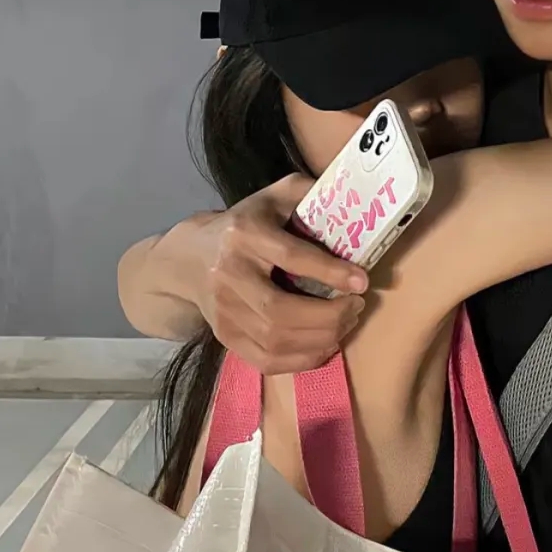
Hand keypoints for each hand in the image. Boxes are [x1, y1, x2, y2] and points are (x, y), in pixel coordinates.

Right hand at [183, 174, 369, 375]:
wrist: (188, 258)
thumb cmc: (245, 223)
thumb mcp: (272, 197)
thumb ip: (306, 190)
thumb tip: (351, 193)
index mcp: (244, 235)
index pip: (290, 258)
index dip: (330, 272)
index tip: (362, 281)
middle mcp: (229, 275)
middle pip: (280, 311)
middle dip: (329, 316)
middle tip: (357, 306)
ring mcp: (223, 311)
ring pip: (275, 340)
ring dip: (321, 339)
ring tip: (346, 323)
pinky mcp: (224, 337)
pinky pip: (266, 360)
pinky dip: (302, 360)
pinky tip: (325, 345)